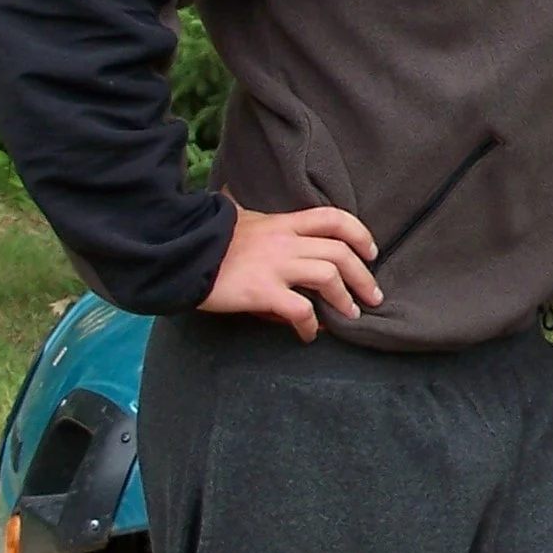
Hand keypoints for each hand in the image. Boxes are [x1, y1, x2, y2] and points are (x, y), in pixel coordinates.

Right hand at [200, 203, 380, 340]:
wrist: (179, 252)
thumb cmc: (211, 241)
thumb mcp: (245, 222)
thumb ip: (270, 230)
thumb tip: (283, 242)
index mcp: (283, 223)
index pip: (333, 218)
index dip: (359, 234)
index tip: (371, 252)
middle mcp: (285, 241)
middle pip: (340, 252)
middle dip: (364, 276)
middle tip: (373, 297)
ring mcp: (275, 265)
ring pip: (328, 276)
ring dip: (346, 299)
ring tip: (351, 315)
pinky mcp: (261, 290)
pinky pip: (299, 309)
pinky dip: (311, 324)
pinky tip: (310, 334)